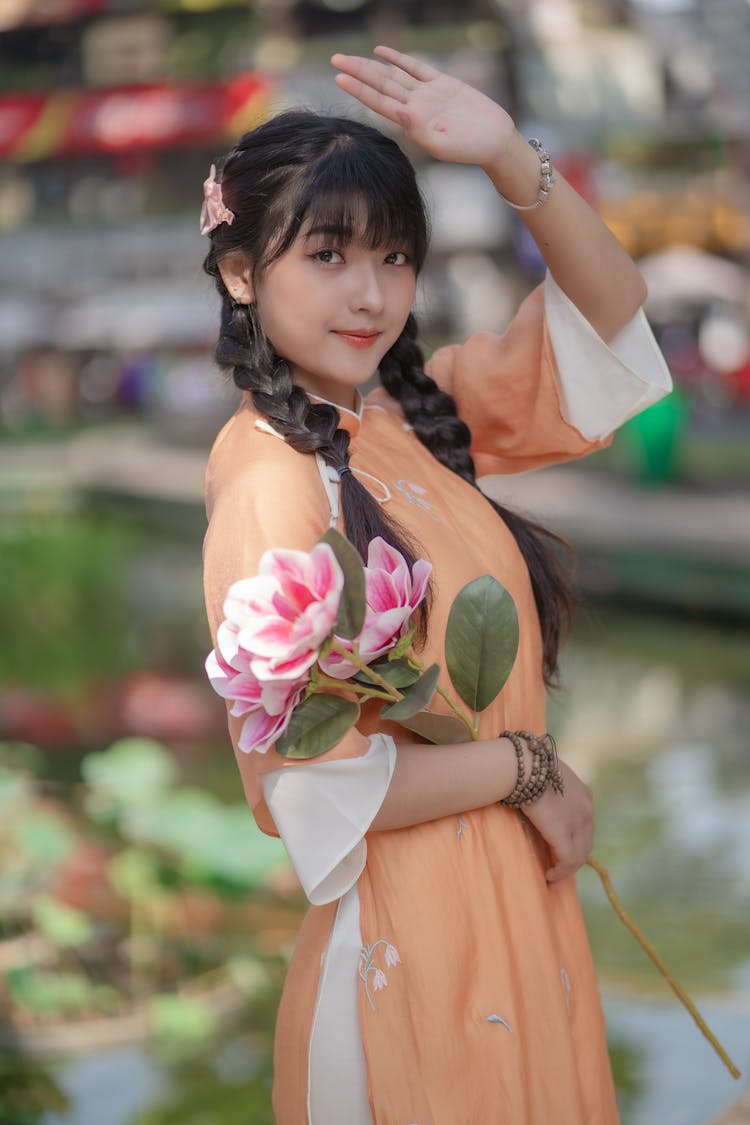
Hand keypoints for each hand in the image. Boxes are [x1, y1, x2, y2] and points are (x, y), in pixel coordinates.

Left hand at [331, 45, 515, 168]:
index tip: (339, 78)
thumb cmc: (472, 148)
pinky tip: (381, 52)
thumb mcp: (445, 144)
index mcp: (412, 121)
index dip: (359, 89)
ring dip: (370, 65)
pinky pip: (415, 68)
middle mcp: (415, 106)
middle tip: (334, 59)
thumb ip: (421, 130)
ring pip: (393, 75)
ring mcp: (427, 94)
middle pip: (380, 84)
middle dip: (357, 72)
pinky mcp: (442, 84)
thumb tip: (401, 114)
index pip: (379, 102)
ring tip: (348, 57)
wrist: (495, 141)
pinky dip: (398, 59)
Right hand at [522, 760, 593, 884]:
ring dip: (567, 867)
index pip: (585, 824)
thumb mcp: (547, 778)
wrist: (522, 766)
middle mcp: (587, 809)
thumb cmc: (527, 767)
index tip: (561, 849)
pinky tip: (550, 876)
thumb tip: (539, 800)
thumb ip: (551, 791)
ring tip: (553, 875)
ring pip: (580, 854)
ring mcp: (578, 822)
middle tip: (557, 866)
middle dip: (573, 856)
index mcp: (584, 794)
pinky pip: (568, 860)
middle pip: (586, 841)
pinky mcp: (564, 833)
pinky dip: (561, 871)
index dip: (574, 839)